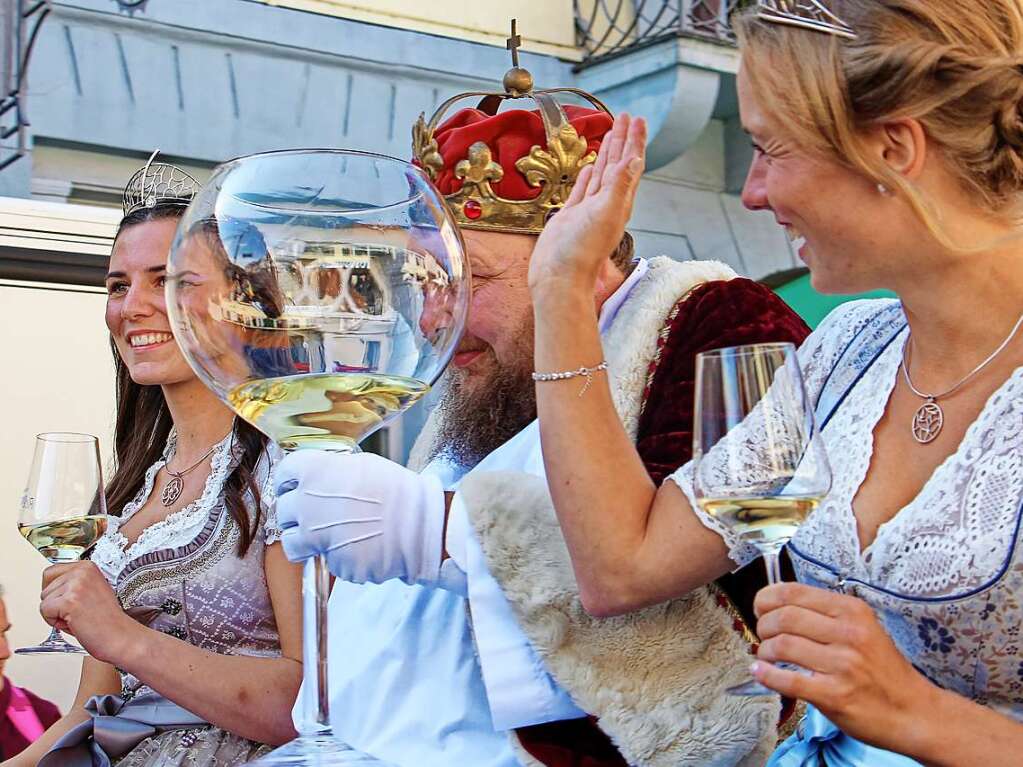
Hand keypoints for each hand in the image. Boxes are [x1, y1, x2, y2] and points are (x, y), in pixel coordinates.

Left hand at [40, 561, 137, 663]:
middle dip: (55, 603)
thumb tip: (50, 586)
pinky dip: (54, 622)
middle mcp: (82, 572)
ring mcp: (76, 585)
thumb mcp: (91, 590)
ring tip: (77, 617)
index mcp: (88, 567)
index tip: (68, 600)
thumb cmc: (107, 620)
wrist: (119, 636)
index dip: (54, 591)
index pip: (51, 572)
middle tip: (76, 611)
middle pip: (45, 586)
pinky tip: (74, 623)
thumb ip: (73, 583)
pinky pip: (44, 611)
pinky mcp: (69, 601)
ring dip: (56, 613)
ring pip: (44, 599)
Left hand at [275, 451, 445, 585]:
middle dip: (296, 514)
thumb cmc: (397, 490)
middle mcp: (306, 504)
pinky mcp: (332, 564)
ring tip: (331, 536)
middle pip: (282, 511)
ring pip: (292, 544)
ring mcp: (316, 537)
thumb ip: (332, 472)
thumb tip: (321, 479)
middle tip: (316, 515)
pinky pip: (327, 561)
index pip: (283, 475)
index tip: (298, 487)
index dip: (291, 482)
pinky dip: (340, 556)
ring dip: (305, 541)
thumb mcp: (361, 466)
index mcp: (313, 472)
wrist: (421, 525)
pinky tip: (360, 547)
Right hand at [527, 113, 646, 295]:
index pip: (630, 163)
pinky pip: (584, 188)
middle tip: (626, 116)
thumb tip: (635, 159)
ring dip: (607, 153)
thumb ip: (620, 186)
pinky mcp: (572, 215)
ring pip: (602, 173)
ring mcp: (589, 209)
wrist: (558, 277)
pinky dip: (588, 174)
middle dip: (622, 140)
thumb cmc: (581, 250)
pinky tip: (590, 166)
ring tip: (610, 133)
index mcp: (619, 201)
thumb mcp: (605, 213)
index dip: (634, 140)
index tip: (636, 118)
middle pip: (618, 163)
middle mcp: (607, 203)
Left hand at [751, 582, 938, 751]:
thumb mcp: (862, 628)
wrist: (914, 711)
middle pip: (783, 617)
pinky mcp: (836, 695)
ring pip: (782, 646)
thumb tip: (778, 607)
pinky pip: (788, 680)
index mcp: (851, 611)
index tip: (760, 608)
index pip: (793, 592)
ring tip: (766, 656)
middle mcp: (848, 633)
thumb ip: (825, 616)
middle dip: (763, 626)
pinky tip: (761, 672)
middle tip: (763, 635)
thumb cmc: (883, 670)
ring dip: (765, 651)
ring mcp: (843, 665)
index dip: (766, 598)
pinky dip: (767, 675)